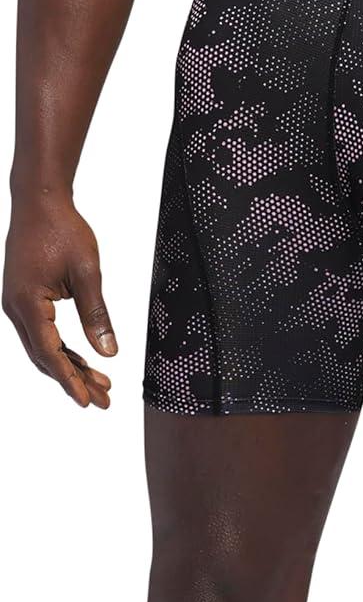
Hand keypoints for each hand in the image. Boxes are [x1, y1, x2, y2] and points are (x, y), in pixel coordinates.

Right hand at [3, 192, 116, 407]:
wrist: (39, 201)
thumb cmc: (62, 229)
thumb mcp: (88, 273)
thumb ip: (97, 315)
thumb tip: (108, 352)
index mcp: (28, 302)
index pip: (49, 352)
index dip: (69, 379)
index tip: (88, 400)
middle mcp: (16, 308)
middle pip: (45, 356)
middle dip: (74, 380)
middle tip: (103, 400)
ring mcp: (16, 304)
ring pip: (42, 348)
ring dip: (70, 366)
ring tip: (100, 384)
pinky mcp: (23, 300)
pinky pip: (41, 333)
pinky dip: (62, 348)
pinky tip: (82, 360)